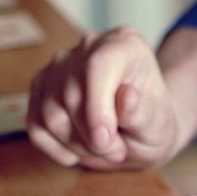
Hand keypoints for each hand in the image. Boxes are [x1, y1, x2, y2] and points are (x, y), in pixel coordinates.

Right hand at [28, 27, 183, 169]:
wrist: (140, 128)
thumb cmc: (152, 123)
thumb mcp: (160, 125)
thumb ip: (143, 113)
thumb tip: (126, 97)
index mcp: (125, 44)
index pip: (98, 66)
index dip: (96, 107)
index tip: (105, 140)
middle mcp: (88, 47)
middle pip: (70, 96)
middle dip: (91, 138)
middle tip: (117, 151)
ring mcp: (60, 66)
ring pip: (50, 114)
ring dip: (76, 145)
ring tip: (103, 149)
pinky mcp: (41, 88)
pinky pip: (36, 127)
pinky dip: (57, 149)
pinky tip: (80, 150)